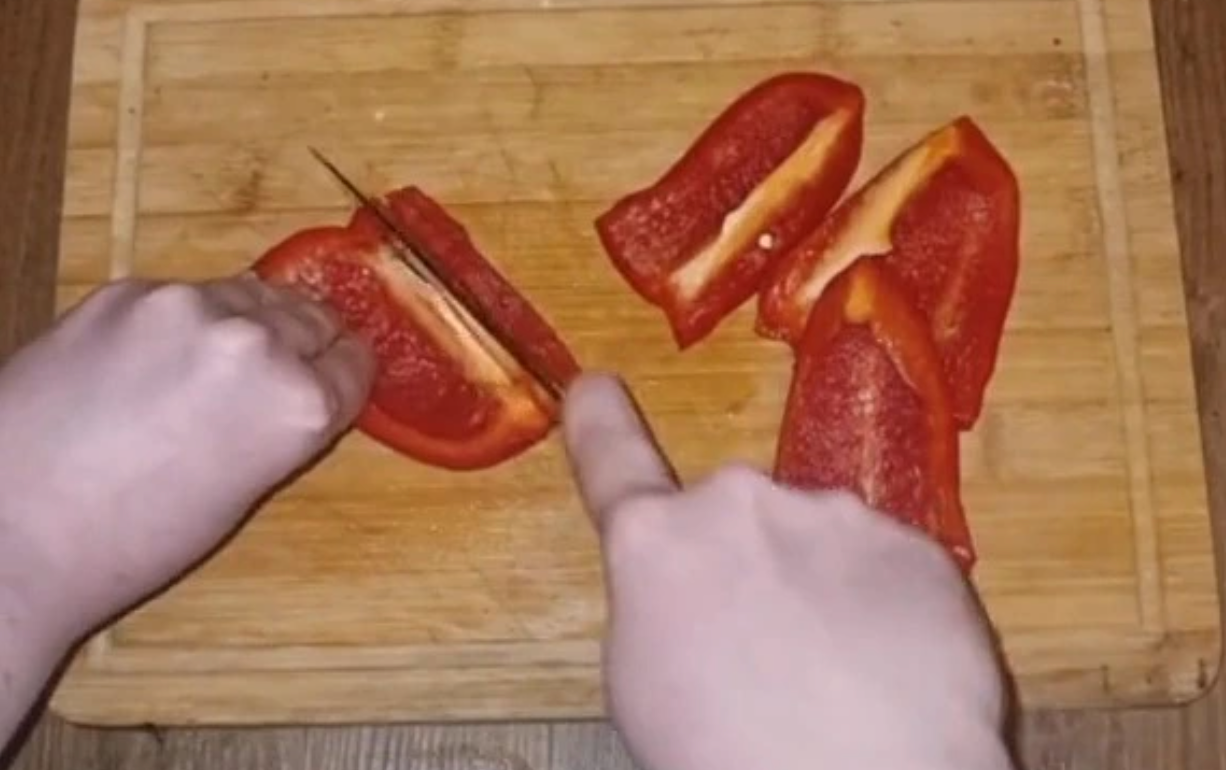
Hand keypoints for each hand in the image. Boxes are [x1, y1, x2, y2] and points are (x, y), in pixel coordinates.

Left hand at [0, 273, 373, 637]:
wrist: (9, 531)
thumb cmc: (132, 543)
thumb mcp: (243, 493)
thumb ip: (281, 425)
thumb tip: (292, 386)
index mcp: (296, 405)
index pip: (355, 364)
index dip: (344, 377)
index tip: (333, 383)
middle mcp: (254, 342)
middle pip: (314, 319)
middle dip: (303, 348)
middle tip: (277, 375)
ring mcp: (185, 307)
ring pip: (252, 294)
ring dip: (249, 323)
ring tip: (217, 364)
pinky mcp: (125, 291)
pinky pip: (184, 296)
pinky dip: (183, 322)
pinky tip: (152, 362)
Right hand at [560, 373, 1012, 769]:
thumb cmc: (728, 757)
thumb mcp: (643, 686)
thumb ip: (656, 604)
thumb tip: (688, 592)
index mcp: (656, 543)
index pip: (614, 463)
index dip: (600, 423)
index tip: (595, 387)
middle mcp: (743, 504)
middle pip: (737, 523)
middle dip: (747, 569)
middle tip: (762, 654)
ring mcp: (837, 517)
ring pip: (816, 544)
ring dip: (818, 591)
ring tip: (831, 679)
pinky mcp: (916, 547)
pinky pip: (885, 570)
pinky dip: (883, 612)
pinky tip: (886, 674)